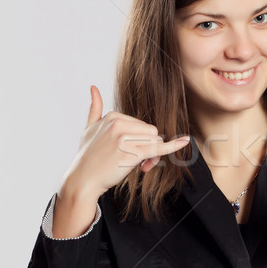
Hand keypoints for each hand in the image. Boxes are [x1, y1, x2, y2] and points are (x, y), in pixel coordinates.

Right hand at [61, 85, 189, 199]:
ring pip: (155, 141)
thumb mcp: (88, 128)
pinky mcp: (131, 153)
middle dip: (150, 148)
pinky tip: (184, 141)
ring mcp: (124, 138)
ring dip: (153, 156)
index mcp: (113, 116)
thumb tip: (93, 87)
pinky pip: (157, 148)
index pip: (142, 124)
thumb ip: (94, 108)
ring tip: (140, 166)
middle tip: (140, 163)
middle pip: (151, 132)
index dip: (142, 140)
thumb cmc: (87, 156)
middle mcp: (119, 124)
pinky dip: (172, 146)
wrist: (82, 180)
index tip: (132, 152)